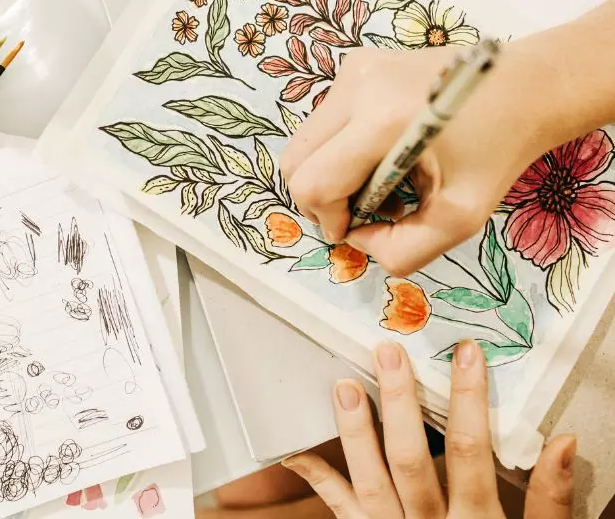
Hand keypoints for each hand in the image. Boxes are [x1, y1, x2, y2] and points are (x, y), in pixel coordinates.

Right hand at [280, 46, 552, 276]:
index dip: (327, 218)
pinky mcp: (357, 63)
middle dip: (320, 199)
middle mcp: (358, 86)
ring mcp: (354, 69)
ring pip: (306, 141)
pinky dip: (341, 149)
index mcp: (383, 121)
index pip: (313, 182)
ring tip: (379, 184)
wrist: (529, 86)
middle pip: (296, 160)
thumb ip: (402, 250)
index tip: (360, 228)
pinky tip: (382, 156)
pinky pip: (324, 120)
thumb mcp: (460, 218)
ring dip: (330, 174)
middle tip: (362, 212)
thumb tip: (357, 239)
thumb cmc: (500, 150)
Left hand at [282, 340, 575, 517]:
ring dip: (354, 432)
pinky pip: (340, 509)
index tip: (465, 354)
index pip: (471, 451)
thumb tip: (562, 443)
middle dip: (398, 404)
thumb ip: (550, 499)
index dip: (468, 400)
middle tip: (387, 354)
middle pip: (410, 459)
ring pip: (369, 481)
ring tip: (343, 387)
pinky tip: (295, 451)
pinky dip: (317, 478)